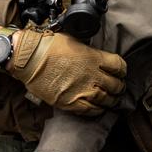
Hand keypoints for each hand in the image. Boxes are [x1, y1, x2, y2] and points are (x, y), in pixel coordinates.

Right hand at [5, 30, 125, 115]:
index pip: (119, 66)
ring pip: (106, 99)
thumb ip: (89, 50)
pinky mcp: (71, 102)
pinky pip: (91, 110)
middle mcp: (92, 74)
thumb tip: (94, 55)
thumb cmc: (49, 46)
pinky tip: (98, 108)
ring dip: (111, 100)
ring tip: (111, 100)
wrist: (30, 58)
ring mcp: (83, 90)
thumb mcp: (76, 40)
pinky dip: (97, 110)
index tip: (120, 73)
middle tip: (118, 88)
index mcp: (94, 57)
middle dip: (119, 87)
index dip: (122, 70)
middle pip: (116, 85)